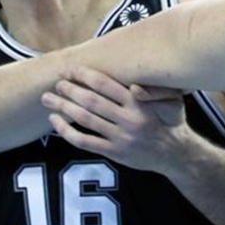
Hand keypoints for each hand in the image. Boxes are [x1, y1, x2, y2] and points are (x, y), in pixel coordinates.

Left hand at [40, 66, 198, 174]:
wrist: (177, 154)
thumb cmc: (172, 121)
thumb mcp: (174, 100)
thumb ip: (156, 89)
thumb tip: (134, 85)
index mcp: (140, 103)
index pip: (107, 85)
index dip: (85, 75)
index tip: (70, 69)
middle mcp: (128, 119)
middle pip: (91, 101)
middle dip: (70, 90)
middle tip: (55, 83)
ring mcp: (120, 137)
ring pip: (85, 120)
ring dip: (63, 107)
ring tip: (48, 99)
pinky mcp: (114, 152)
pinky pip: (85, 141)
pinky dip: (67, 131)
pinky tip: (55, 122)